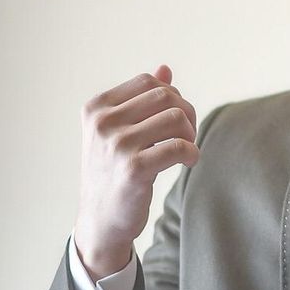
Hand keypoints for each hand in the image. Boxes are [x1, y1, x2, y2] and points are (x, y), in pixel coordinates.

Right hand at [75, 64, 199, 275]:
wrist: (101, 222)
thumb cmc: (113, 172)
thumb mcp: (119, 131)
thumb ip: (141, 99)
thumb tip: (165, 68)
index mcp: (96, 108)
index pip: (150, 82)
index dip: (172, 97)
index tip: (173, 120)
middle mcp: (102, 123)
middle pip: (166, 96)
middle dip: (185, 113)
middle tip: (185, 135)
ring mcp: (116, 145)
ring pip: (176, 118)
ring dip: (190, 134)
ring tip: (185, 149)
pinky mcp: (134, 169)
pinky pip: (180, 147)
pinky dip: (192, 153)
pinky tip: (188, 162)